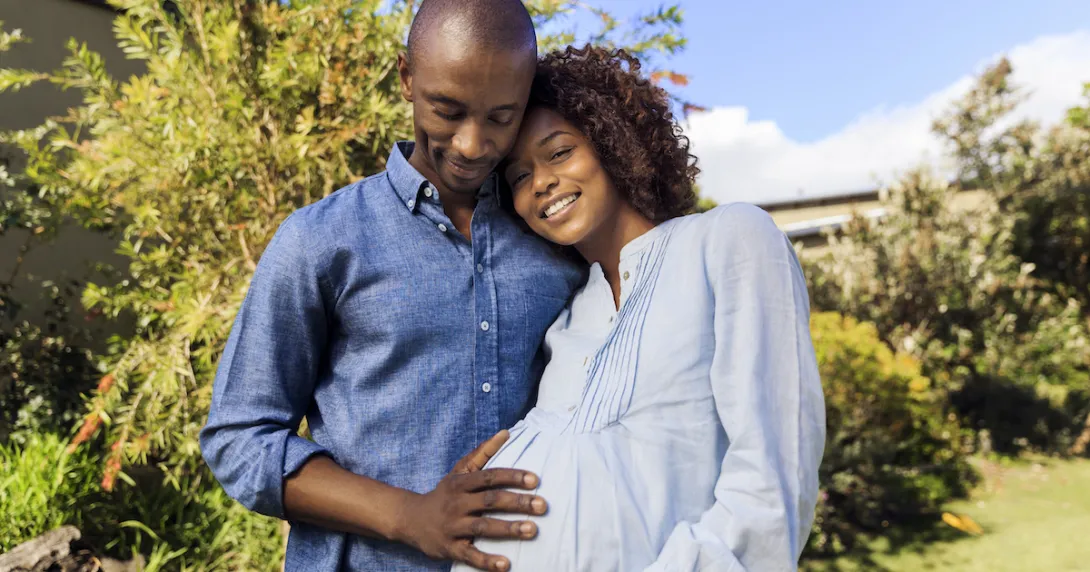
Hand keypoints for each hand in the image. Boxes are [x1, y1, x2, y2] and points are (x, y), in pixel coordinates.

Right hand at [394, 430, 546, 570]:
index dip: (511, 477)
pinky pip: (469, 555)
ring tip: (532, 530)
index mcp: (461, 483)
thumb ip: (482, 453)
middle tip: (542, 505)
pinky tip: (505, 564)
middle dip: (517, 503)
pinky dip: (486, 561)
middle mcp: (457, 503)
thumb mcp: (459, 472)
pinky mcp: (450, 548)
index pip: (489, 477)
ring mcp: (453, 527)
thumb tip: (506, 433)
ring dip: (508, 529)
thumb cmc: (444, 493)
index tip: (534, 480)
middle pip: (490, 501)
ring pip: (482, 527)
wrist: (410, 520)